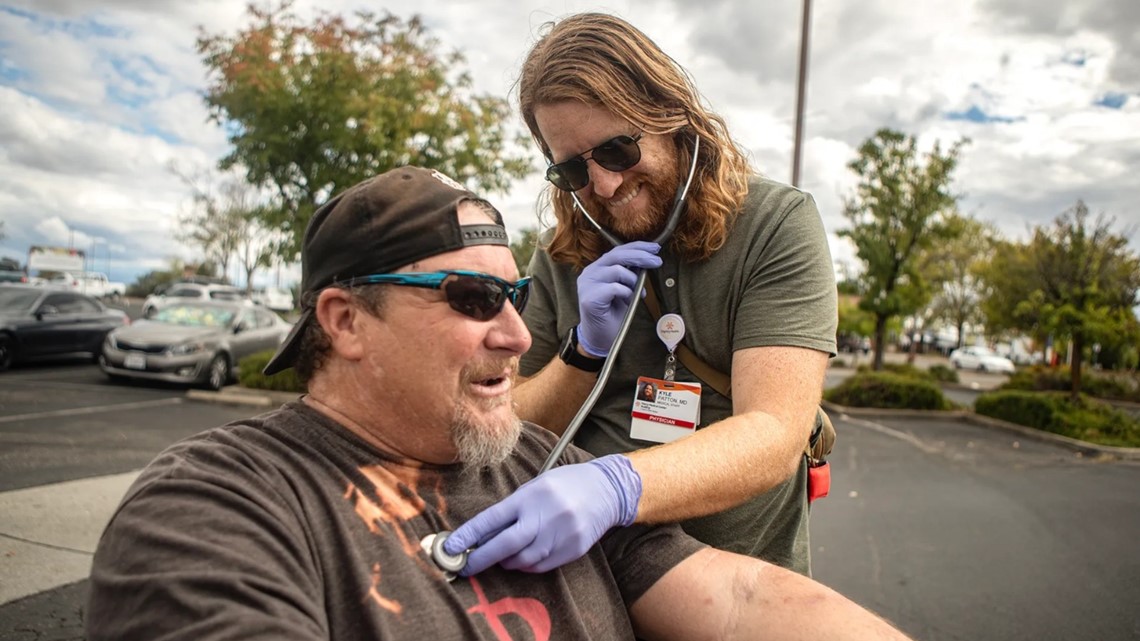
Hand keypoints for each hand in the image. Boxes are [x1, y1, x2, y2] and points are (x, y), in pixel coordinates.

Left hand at [443, 454, 641, 574]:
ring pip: (522, 561)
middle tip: (465, 566)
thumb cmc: (565, 484)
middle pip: (504, 546)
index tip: (450, 547)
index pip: (491, 520)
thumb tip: (484, 535)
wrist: (606, 489)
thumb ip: (512, 509)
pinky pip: (541, 566)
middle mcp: (544, 516)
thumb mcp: (535, 487)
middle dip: (480, 559)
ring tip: (500, 556)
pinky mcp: (572, 549)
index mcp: (530, 497)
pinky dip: (527, 565)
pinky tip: (524, 557)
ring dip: (505, 562)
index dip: (468, 536)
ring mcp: (560, 535)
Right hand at [576, 241, 661, 356]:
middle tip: (657, 262)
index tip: (655, 248)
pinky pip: (615, 288)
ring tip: (637, 293)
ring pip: (617, 270)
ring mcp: (587, 285)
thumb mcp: (624, 289)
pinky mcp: (589, 298)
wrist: (600, 339)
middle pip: (617, 255)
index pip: (617, 251)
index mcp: (596, 269)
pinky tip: (629, 301)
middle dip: (640, 256)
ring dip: (633, 280)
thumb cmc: (612, 314)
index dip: (637, 247)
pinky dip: (627, 293)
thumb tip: (647, 259)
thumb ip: (629, 274)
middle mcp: (589, 273)